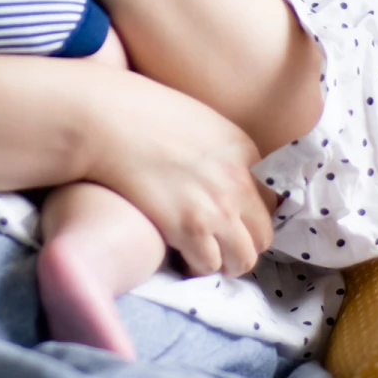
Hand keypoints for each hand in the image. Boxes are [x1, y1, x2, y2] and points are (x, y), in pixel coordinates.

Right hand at [78, 68, 278, 277]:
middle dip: (243, 245)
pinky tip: (180, 254)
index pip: (270, 200)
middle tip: (219, 246)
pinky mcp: (188, 227)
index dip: (249, 216)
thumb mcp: (199, 122)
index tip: (231, 222)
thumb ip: (220, 151)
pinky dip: (196, 265)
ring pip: (243, 259)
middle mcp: (238, 181)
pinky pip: (208, 265)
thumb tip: (219, 175)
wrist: (107, 120)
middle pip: (263, 235)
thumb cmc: (141, 112)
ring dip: (224, 262)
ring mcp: (216, 207)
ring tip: (202, 256)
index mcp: (244, 150)